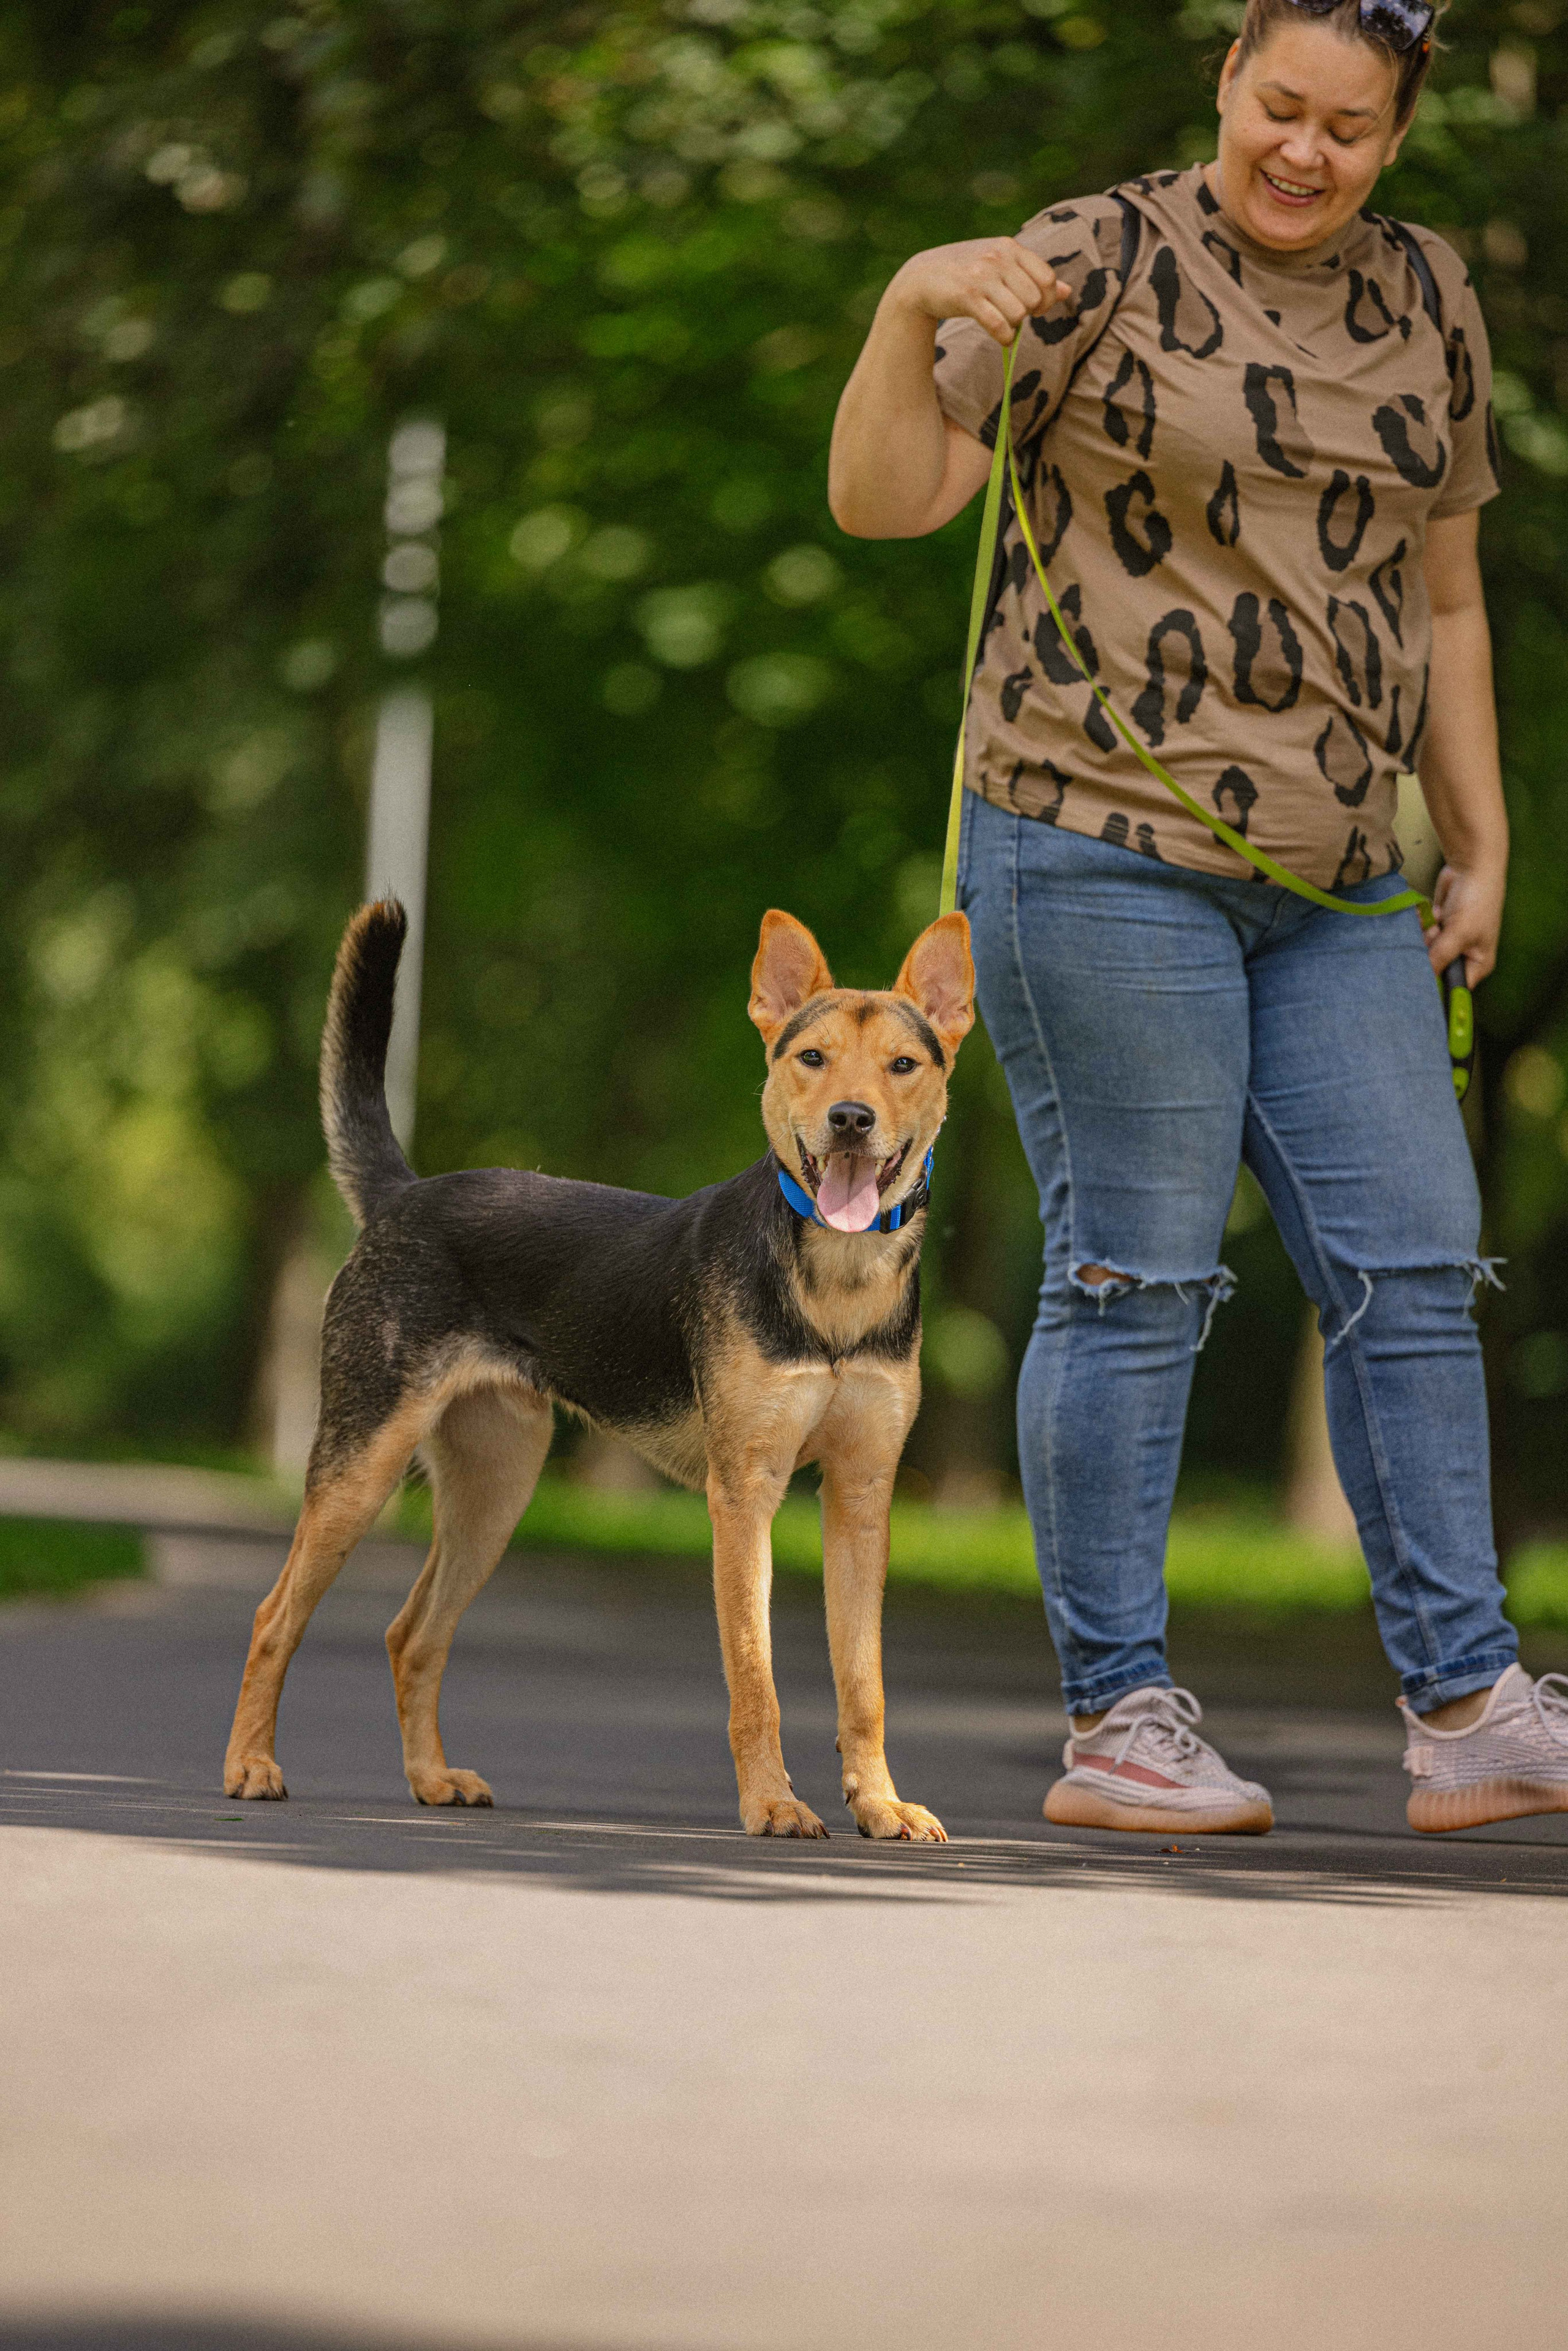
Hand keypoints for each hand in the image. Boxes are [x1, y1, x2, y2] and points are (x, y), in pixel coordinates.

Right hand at [886, 237, 1073, 347]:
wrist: (922, 277)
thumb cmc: (967, 272)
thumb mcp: (1001, 267)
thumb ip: (1032, 276)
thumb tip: (1066, 291)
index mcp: (1009, 248)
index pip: (1047, 278)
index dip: (1046, 299)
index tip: (1034, 308)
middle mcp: (998, 258)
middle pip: (1034, 299)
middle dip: (1027, 314)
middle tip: (1011, 314)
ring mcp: (982, 276)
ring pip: (1018, 314)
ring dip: (1013, 326)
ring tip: (1001, 322)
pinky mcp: (967, 296)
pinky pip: (999, 325)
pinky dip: (1004, 337)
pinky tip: (1000, 337)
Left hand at [1423, 861, 1504, 985]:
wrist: (1471, 867)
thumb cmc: (1477, 902)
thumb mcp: (1459, 934)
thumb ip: (1440, 958)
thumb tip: (1422, 979)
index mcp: (1477, 964)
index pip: (1454, 988)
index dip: (1436, 990)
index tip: (1415, 989)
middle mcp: (1462, 955)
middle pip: (1435, 969)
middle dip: (1426, 958)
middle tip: (1425, 945)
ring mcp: (1448, 940)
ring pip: (1424, 951)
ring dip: (1422, 939)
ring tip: (1431, 926)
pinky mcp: (1437, 926)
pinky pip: (1420, 934)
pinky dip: (1420, 926)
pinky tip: (1424, 916)